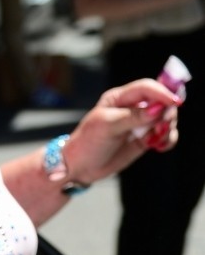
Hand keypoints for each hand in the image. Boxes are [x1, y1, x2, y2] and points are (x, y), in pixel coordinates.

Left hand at [62, 78, 179, 184]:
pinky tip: (160, 147)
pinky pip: (165, 135)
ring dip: (168, 127)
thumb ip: (132, 116)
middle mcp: (132, 107)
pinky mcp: (145, 138)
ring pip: (166, 118)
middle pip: (161, 101)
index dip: (162, 93)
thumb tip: (157, 109)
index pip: (146, 88)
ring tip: (156, 140)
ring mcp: (140, 123)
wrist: (80, 167)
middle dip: (167, 113)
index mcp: (120, 98)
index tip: (174, 103)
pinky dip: (168, 139)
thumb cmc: (88, 142)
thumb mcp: (107, 126)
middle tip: (161, 127)